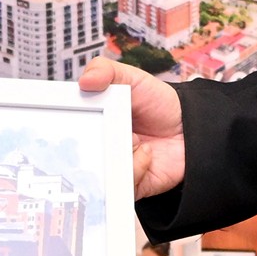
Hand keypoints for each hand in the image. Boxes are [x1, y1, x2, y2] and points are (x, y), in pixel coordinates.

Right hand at [78, 58, 185, 198]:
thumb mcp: (132, 78)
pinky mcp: (129, 184)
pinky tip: (148, 153)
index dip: (63, 124)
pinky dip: (135, 166)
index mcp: (94, 119)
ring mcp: (113, 166)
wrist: (193, 130)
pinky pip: (121, 184)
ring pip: (99, 170)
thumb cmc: (160, 104)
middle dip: (88, 141)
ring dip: (118, 152)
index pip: (67, 125)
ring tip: (135, 139)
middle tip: (103, 129)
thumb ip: (106, 70)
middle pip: (76, 153)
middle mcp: (99, 145)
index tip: (67, 119)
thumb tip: (83, 80)